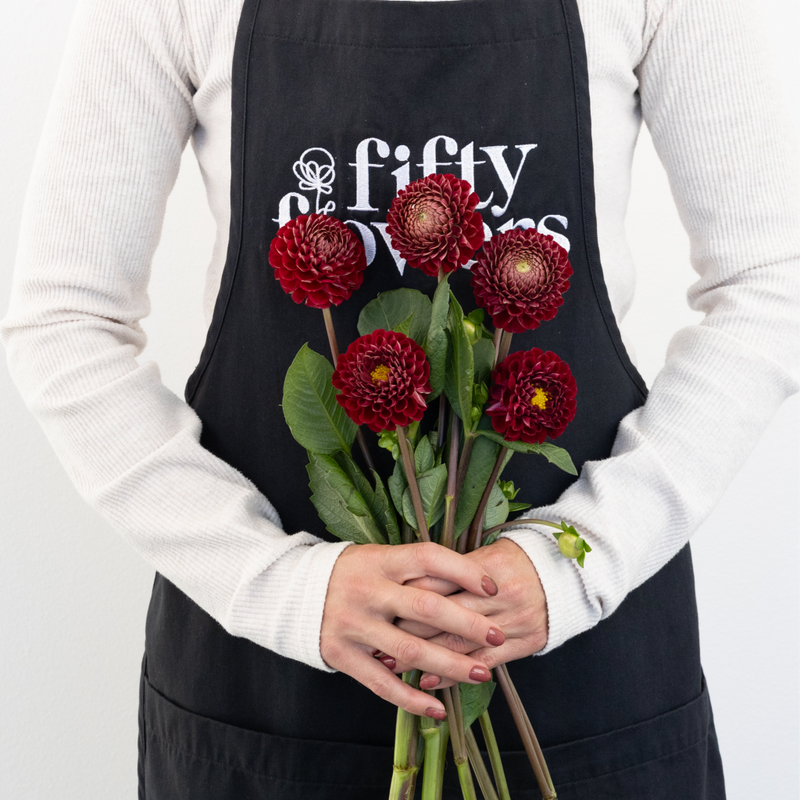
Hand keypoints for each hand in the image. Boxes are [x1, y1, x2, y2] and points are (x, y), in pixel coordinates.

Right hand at [319, 542, 505, 717]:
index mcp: (381, 560)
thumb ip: (414, 568)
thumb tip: (467, 580)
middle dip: (467, 624)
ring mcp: (355, 624)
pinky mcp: (342, 654)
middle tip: (498, 635)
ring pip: (410, 650)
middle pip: (427, 607)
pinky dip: (411, 698)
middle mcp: (369, 590)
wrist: (292, 591)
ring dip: (450, 665)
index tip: (493, 586)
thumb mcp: (377, 557)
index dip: (464, 571)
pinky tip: (438, 708)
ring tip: (482, 673)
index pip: (429, 558)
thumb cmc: (350, 572)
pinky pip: (381, 683)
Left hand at [393, 538, 548, 688]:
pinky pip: (484, 661)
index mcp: (487, 566)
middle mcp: (500, 595)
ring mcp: (513, 620)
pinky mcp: (524, 642)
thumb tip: (408, 579)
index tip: (381, 605)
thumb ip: (452, 568)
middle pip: (446, 613)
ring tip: (393, 663)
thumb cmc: (515, 560)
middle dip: (407, 627)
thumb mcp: (487, 552)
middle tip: (377, 637)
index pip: (440, 581)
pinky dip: (454, 672)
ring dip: (424, 655)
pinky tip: (429, 679)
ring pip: (461, 641)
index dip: (408, 594)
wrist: (563, 575)